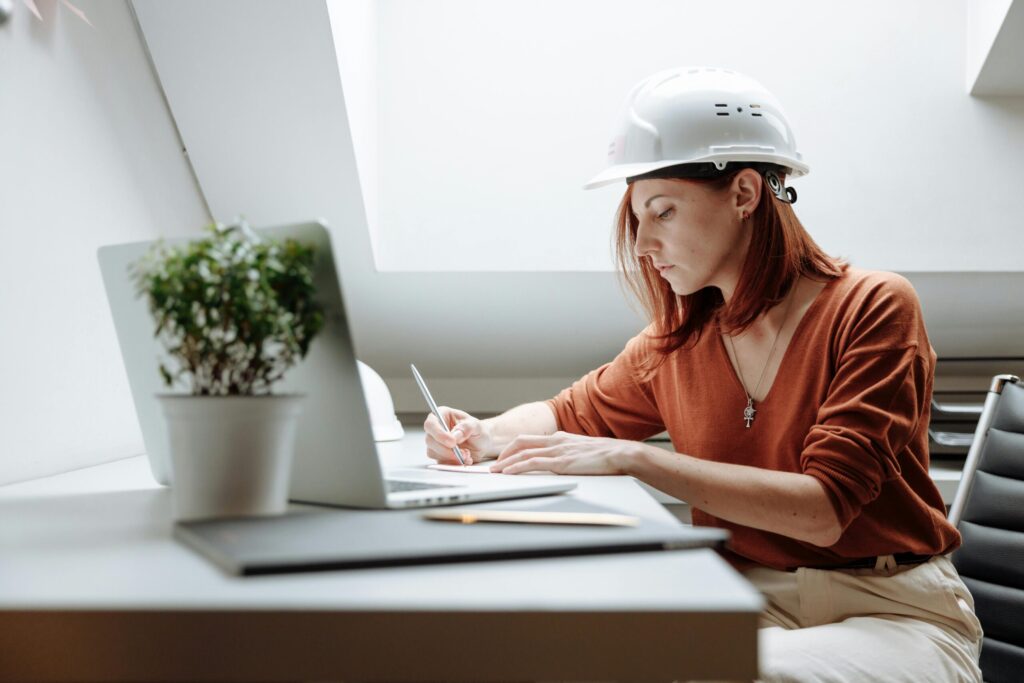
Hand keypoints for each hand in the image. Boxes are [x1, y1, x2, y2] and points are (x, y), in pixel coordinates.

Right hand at [424, 407, 493, 464]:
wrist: (482, 444)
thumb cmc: (477, 430)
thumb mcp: (475, 426)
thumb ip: (465, 428)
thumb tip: (454, 436)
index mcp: (442, 415)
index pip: (431, 423)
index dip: (439, 434)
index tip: (452, 442)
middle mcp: (436, 429)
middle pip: (430, 440)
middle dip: (446, 450)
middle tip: (462, 453)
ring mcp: (436, 443)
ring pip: (433, 453)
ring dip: (451, 457)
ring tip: (467, 455)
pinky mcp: (439, 455)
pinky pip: (440, 462)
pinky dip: (453, 463)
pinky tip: (465, 460)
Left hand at [488, 431, 634, 474]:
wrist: (620, 454)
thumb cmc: (606, 456)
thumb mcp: (582, 452)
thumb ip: (569, 454)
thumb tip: (560, 464)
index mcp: (560, 438)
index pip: (529, 440)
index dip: (512, 448)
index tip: (503, 458)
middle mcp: (556, 441)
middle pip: (521, 443)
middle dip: (504, 454)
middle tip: (493, 466)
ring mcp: (558, 450)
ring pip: (523, 453)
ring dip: (506, 463)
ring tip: (495, 472)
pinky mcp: (561, 462)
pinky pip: (533, 463)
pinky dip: (518, 467)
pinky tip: (509, 473)